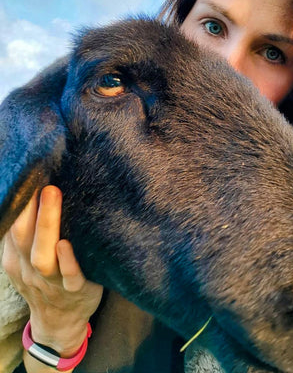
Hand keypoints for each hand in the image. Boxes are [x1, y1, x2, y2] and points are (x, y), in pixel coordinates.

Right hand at [2, 185, 102, 356]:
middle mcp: (31, 268)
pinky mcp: (76, 291)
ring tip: (53, 196)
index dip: (19, 203)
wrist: (61, 321)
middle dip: (30, 209)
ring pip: (43, 256)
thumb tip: (34, 194)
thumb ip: (26, 233)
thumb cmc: (46, 280)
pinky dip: (68, 262)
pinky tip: (66, 245)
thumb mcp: (27, 259)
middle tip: (43, 181)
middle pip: (24, 237)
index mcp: (18, 258)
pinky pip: (70, 278)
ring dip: (47, 225)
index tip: (30, 175)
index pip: (13, 227)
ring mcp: (52, 282)